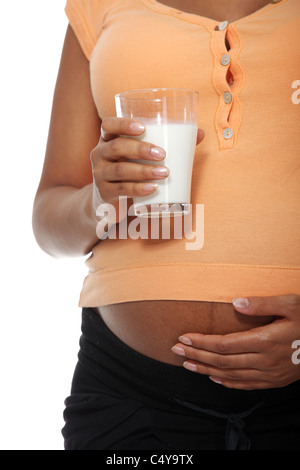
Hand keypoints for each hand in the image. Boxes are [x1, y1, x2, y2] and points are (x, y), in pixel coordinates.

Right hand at [91, 117, 204, 221]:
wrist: (108, 202)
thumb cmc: (130, 170)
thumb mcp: (141, 156)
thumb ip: (168, 143)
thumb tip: (199, 134)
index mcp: (108, 139)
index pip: (108, 125)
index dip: (123, 124)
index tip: (143, 127)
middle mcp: (99, 154)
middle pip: (117, 147)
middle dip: (141, 149)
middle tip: (162, 154)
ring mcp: (99, 175)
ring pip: (120, 170)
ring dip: (144, 171)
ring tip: (165, 172)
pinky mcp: (104, 193)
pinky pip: (121, 190)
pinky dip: (138, 189)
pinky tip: (152, 188)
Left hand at [172, 295, 299, 389]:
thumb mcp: (290, 303)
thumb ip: (262, 303)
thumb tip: (235, 303)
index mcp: (265, 341)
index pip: (224, 344)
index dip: (201, 342)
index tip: (183, 337)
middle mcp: (264, 361)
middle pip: (222, 361)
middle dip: (196, 355)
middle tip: (176, 350)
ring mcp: (269, 374)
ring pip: (230, 375)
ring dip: (205, 370)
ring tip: (187, 364)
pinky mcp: (274, 381)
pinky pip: (245, 385)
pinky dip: (226, 382)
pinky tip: (213, 377)